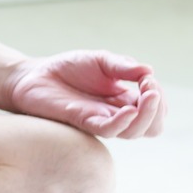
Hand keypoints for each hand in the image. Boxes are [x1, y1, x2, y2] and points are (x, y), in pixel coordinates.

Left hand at [2, 51, 165, 138]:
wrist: (33, 75)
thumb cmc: (67, 68)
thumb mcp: (100, 60)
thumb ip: (123, 66)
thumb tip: (149, 71)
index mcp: (125, 100)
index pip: (156, 110)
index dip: (159, 98)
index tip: (148, 79)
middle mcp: (117, 115)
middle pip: (151, 127)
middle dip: (158, 110)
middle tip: (150, 89)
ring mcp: (101, 120)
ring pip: (135, 132)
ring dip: (147, 116)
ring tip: (147, 96)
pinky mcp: (82, 121)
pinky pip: (109, 130)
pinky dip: (123, 122)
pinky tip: (129, 110)